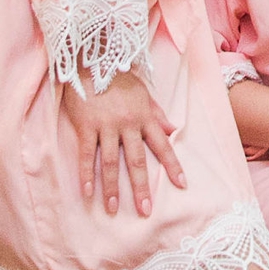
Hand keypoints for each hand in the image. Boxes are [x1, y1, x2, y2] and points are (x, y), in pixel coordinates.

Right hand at [63, 71, 186, 217]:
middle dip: (142, 187)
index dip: (173, 166)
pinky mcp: (87, 126)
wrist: (93, 59)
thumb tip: (175, 130)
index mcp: (145, 117)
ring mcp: (107, 126)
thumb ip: (158, 114)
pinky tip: (88, 193)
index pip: (162, 145)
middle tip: (145, 210)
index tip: (182, 185)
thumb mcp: (144, 93)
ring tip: (112, 209)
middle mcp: (128, 124)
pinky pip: (88, 154)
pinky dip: (87, 174)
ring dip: (112, 187)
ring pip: (112, 161)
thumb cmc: (119, 77)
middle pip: (137, 160)